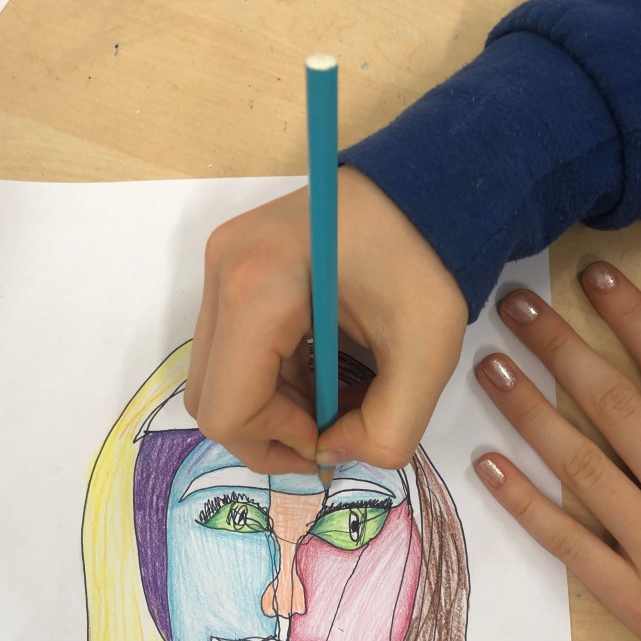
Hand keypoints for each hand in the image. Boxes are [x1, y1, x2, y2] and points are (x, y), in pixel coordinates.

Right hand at [185, 166, 467, 473]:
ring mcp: (219, 263)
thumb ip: (386, 433)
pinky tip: (318, 373)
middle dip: (268, 431)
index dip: (277, 442)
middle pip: (210, 396)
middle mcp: (221, 271)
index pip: (228, 408)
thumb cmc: (429, 260)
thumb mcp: (428, 356)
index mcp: (257, 288)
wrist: (426, 187)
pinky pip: (229, 347)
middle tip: (327, 432)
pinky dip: (267, 377)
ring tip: (331, 400)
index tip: (331, 438)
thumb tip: (333, 452)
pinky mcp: (230, 264)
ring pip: (216, 376)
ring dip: (269, 406)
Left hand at [474, 261, 640, 640]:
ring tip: (488, 368)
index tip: (593, 275)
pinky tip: (487, 465)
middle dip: (564, 351)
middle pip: (620, 408)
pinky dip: (527, 503)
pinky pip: (570, 541)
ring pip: (586, 468)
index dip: (635, 318)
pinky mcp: (632, 593)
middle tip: (515, 307)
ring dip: (532, 414)